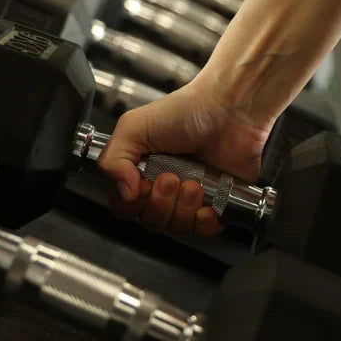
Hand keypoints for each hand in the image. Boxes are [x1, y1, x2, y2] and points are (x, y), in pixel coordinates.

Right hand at [97, 75, 271, 236]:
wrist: (228, 110)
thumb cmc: (186, 111)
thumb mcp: (133, 126)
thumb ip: (112, 159)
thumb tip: (123, 192)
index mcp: (141, 171)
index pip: (125, 206)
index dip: (132, 203)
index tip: (142, 183)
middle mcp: (164, 188)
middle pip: (150, 221)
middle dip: (160, 203)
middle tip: (171, 178)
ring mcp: (190, 198)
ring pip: (176, 228)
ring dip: (183, 208)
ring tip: (193, 183)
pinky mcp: (217, 204)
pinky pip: (205, 231)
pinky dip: (205, 221)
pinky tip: (207, 201)